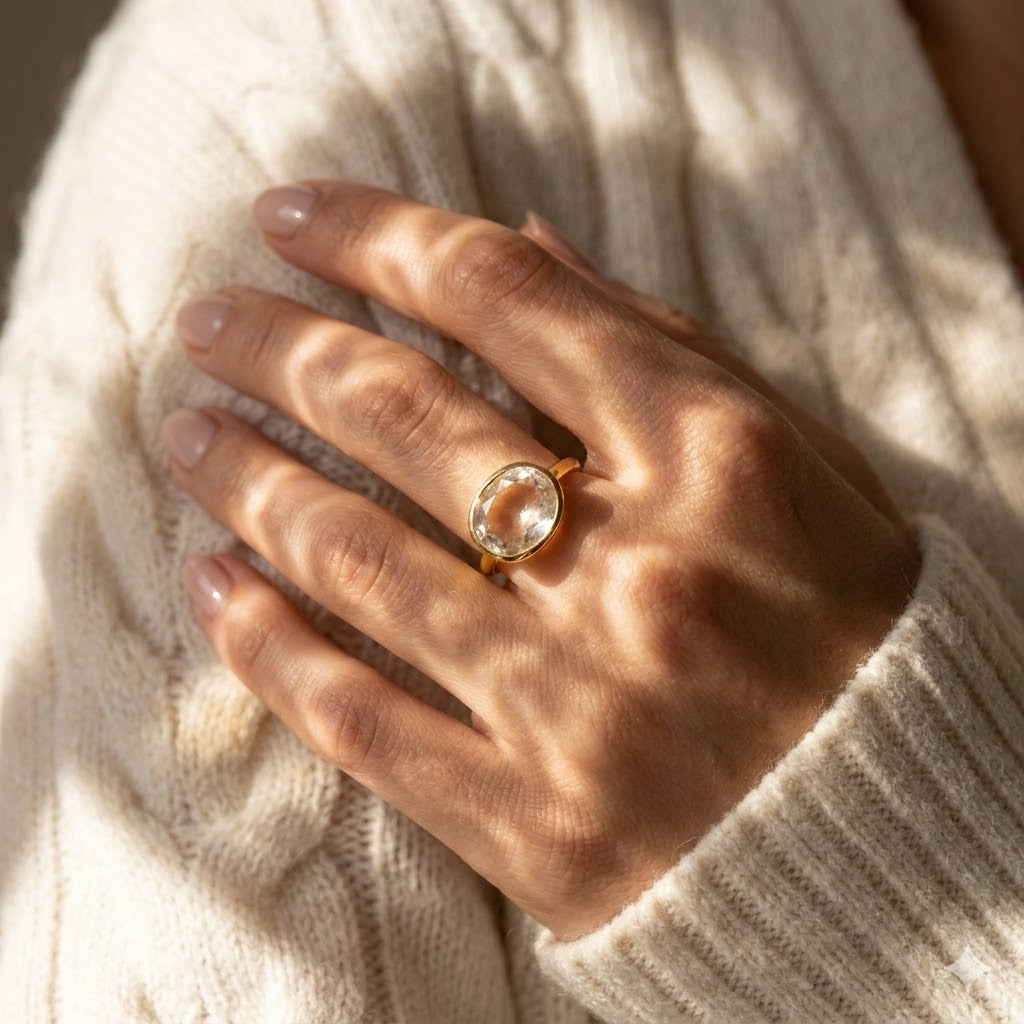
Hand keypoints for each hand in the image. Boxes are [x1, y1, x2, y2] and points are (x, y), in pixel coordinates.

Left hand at [164, 182, 919, 938]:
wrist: (901, 846)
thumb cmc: (857, 636)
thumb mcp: (804, 465)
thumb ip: (666, 347)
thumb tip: (523, 244)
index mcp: (724, 461)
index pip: (506, 302)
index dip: (378, 237)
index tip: (288, 215)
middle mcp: (645, 573)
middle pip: (408, 418)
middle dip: (284, 348)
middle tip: (205, 317)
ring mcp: (581, 708)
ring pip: (362, 561)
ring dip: (251, 480)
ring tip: (188, 430)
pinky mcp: (535, 827)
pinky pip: (363, 721)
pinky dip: (269, 646)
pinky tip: (212, 583)